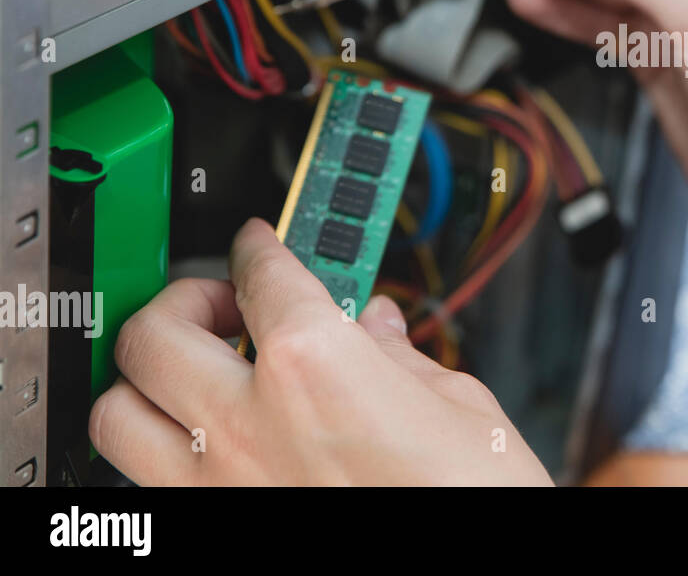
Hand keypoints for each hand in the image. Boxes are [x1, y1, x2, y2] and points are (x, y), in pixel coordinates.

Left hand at [89, 219, 551, 485]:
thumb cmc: (478, 502)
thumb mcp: (460, 407)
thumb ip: (401, 356)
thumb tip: (378, 327)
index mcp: (316, 366)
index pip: (261, 274)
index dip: (260, 246)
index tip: (260, 244)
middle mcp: (249, 424)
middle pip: (154, 332)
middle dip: (184, 301)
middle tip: (226, 304)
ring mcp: (220, 488)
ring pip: (118, 413)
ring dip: (148, 379)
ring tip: (197, 370)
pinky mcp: (213, 533)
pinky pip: (146, 484)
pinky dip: (164, 451)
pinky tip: (209, 443)